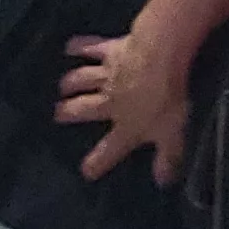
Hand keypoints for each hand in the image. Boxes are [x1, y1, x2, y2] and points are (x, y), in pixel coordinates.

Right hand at [59, 28, 194, 184]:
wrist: (158, 61)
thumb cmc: (167, 101)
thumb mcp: (172, 135)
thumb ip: (167, 157)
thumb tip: (162, 182)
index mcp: (126, 127)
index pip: (110, 150)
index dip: (97, 162)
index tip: (85, 172)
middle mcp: (109, 103)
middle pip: (84, 109)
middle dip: (68, 112)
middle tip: (56, 114)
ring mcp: (107, 76)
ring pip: (82, 80)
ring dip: (70, 84)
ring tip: (61, 87)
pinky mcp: (109, 51)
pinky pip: (91, 49)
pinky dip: (79, 47)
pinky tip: (68, 47)